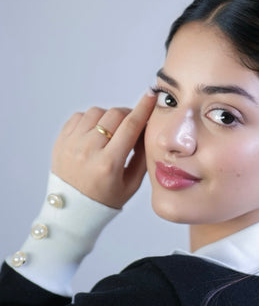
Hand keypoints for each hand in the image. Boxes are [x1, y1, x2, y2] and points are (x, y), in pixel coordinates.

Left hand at [52, 93, 155, 208]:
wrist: (71, 210)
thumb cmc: (105, 200)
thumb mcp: (131, 185)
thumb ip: (141, 156)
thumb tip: (145, 130)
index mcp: (108, 164)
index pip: (130, 127)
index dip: (143, 108)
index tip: (150, 95)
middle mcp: (88, 151)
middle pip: (114, 115)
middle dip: (128, 115)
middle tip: (132, 125)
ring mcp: (71, 144)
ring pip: (96, 112)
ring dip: (109, 117)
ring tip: (112, 132)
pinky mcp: (61, 141)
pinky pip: (79, 116)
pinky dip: (91, 120)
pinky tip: (96, 133)